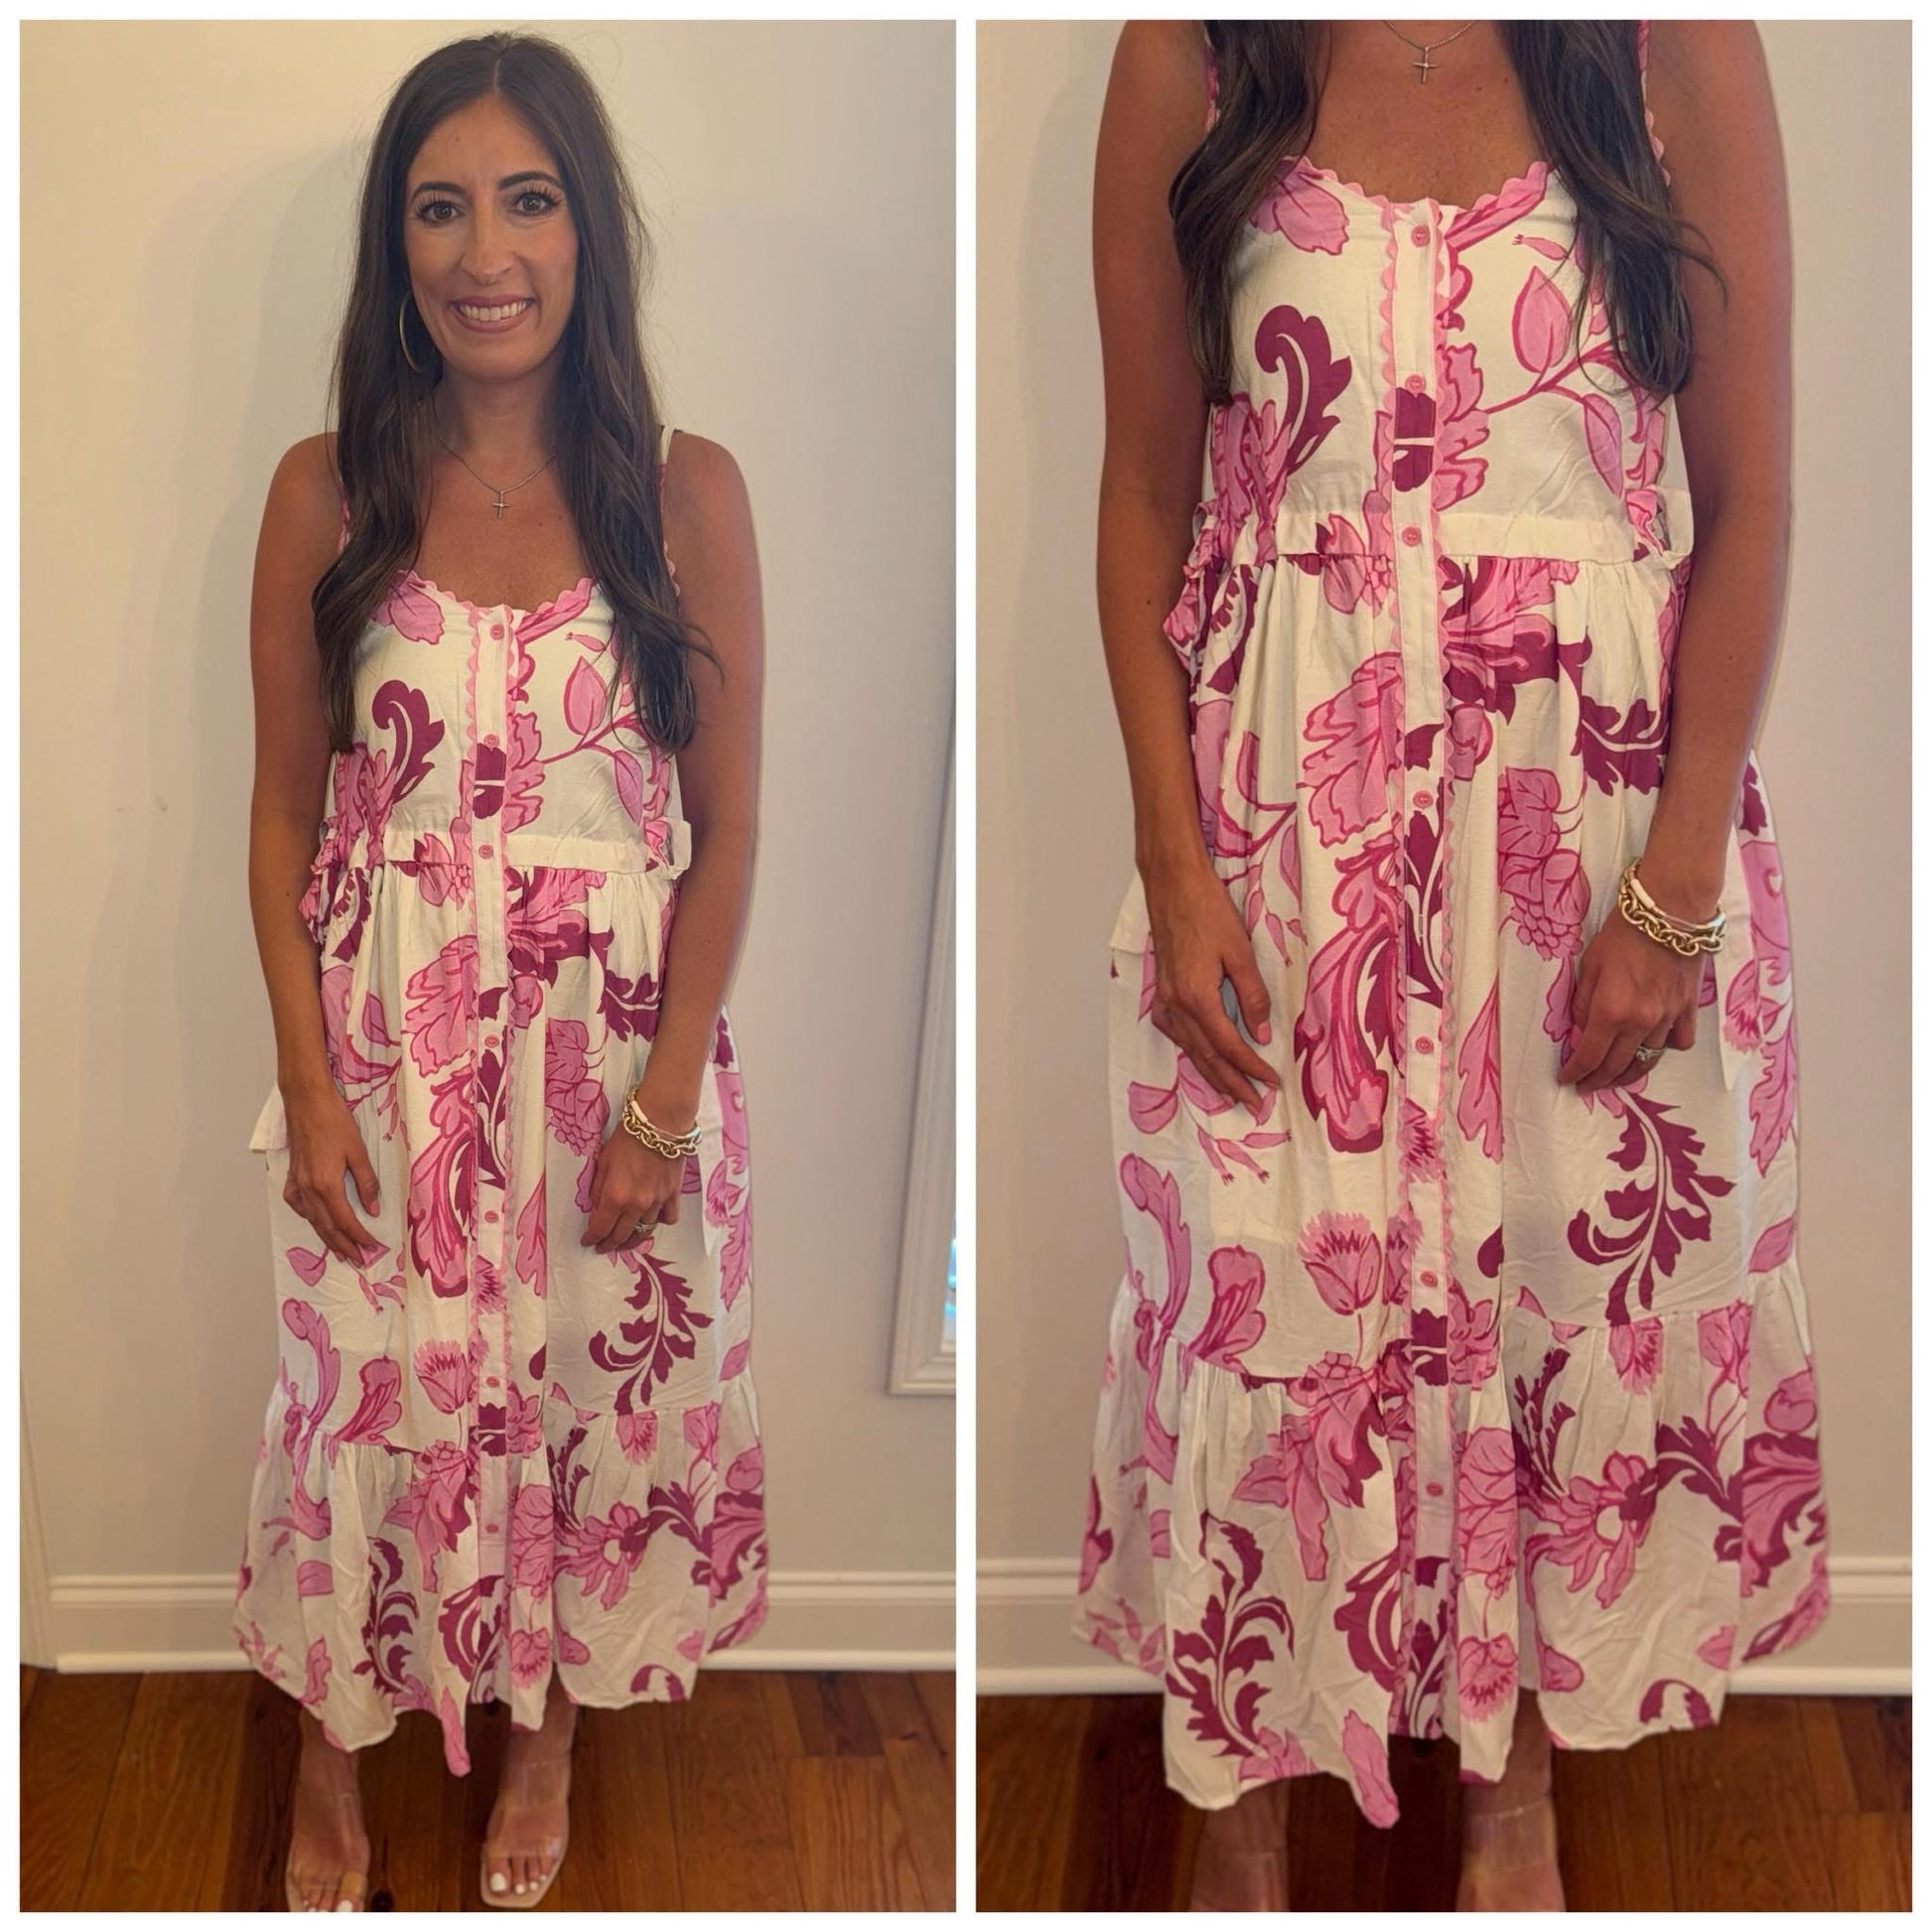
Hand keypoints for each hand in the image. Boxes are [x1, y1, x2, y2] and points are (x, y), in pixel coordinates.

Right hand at [281, 1082, 383, 1267]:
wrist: (306, 1101)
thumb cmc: (334, 1121)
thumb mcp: (357, 1151)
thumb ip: (366, 1182)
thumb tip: (373, 1209)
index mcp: (326, 1185)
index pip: (346, 1221)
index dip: (360, 1237)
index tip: (373, 1247)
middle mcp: (308, 1189)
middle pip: (327, 1227)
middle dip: (344, 1246)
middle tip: (359, 1260)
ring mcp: (296, 1183)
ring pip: (312, 1219)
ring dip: (327, 1237)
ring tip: (340, 1250)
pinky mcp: (291, 1175)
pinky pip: (298, 1205)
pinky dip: (309, 1217)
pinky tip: (315, 1220)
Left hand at [580, 1084, 696, 1255]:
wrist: (660, 1122)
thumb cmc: (628, 1138)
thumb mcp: (603, 1161)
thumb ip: (599, 1189)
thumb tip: (598, 1208)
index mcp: (615, 1196)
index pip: (601, 1228)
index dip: (592, 1238)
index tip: (587, 1241)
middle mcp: (637, 1204)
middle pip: (622, 1235)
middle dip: (610, 1244)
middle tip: (603, 1246)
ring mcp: (657, 1202)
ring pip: (645, 1231)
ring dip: (633, 1237)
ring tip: (626, 1238)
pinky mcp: (673, 1195)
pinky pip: (668, 1218)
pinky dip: (659, 1221)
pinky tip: (652, 1218)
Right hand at [1144, 859, 1280, 1114]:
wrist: (1172, 885)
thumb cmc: (1209, 911)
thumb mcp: (1240, 952)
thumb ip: (1252, 996)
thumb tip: (1263, 1034)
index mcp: (1197, 998)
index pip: (1230, 1046)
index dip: (1252, 1068)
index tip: (1271, 1083)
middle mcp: (1176, 1006)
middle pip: (1207, 1057)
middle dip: (1232, 1083)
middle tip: (1254, 1104)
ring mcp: (1165, 1001)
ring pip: (1190, 1049)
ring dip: (1212, 1073)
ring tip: (1232, 1091)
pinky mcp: (1162, 992)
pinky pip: (1177, 1034)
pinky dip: (1193, 1051)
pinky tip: (1203, 1056)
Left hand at [1558, 908, 1703, 1093]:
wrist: (1671, 911)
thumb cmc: (1623, 932)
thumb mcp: (1589, 964)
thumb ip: (1584, 1003)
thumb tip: (1580, 1030)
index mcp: (1611, 1011)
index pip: (1590, 1055)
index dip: (1576, 1072)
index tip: (1566, 1080)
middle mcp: (1641, 1022)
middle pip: (1618, 1065)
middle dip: (1600, 1080)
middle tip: (1588, 1086)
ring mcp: (1668, 1018)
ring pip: (1649, 1060)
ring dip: (1630, 1072)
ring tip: (1617, 1076)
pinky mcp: (1689, 1009)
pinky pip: (1679, 1041)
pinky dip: (1666, 1048)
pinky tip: (1655, 1045)